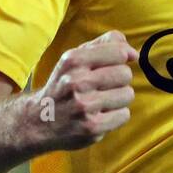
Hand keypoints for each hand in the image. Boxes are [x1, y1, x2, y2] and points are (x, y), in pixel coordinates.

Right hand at [27, 29, 137, 151]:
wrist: (39, 120)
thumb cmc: (64, 85)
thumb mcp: (75, 58)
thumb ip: (104, 45)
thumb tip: (133, 53)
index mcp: (73, 60)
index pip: (119, 52)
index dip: (124, 57)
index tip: (120, 63)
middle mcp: (77, 82)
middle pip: (125, 74)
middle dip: (120, 79)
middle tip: (106, 86)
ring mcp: (84, 106)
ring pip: (128, 94)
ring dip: (119, 98)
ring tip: (103, 100)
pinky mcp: (92, 127)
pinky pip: (124, 115)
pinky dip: (117, 115)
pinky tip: (102, 114)